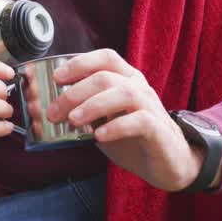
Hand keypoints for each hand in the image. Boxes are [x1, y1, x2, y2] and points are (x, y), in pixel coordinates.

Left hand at [48, 49, 203, 191]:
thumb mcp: (104, 120)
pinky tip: (99, 136)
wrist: (167, 162)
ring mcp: (151, 106)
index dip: (81, 63)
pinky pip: (139, 120)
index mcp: (127, 79)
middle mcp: (140, 87)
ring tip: (73, 120)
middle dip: (75, 93)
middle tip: (54, 112)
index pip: (106, 58)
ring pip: (124, 93)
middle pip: (106, 77)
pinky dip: (116, 126)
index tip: (57, 78)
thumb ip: (86, 110)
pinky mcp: (159, 129)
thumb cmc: (132, 138)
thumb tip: (53, 107)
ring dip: (93, 105)